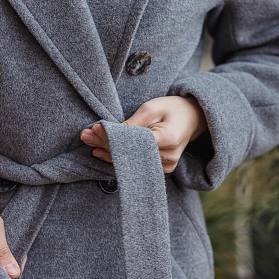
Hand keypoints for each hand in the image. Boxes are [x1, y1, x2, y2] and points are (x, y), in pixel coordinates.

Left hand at [80, 96, 206, 172]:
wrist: (193, 119)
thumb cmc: (172, 109)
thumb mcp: (151, 108)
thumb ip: (130, 123)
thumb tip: (105, 132)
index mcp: (168, 139)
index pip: (133, 142)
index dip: (112, 137)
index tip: (94, 129)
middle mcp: (168, 158)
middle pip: (128, 155)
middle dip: (104, 144)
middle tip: (85, 135)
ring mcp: (165, 167)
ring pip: (129, 162)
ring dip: (107, 151)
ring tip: (89, 141)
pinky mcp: (161, 170)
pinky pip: (134, 166)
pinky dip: (118, 157)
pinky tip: (100, 151)